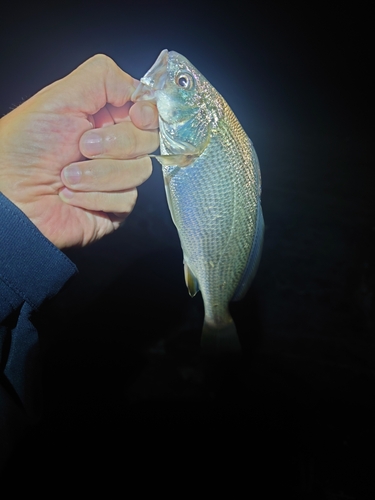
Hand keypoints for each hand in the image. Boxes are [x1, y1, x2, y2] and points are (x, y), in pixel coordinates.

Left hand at [0, 55, 158, 248]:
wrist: (11, 197)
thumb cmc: (23, 149)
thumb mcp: (59, 99)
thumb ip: (102, 78)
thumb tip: (139, 88)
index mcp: (104, 118)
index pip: (147, 111)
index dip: (147, 113)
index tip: (136, 115)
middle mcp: (115, 148)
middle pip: (149, 139)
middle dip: (116, 144)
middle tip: (82, 146)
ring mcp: (117, 179)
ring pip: (140, 171)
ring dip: (99, 174)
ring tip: (67, 176)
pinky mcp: (115, 208)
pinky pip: (127, 199)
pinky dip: (95, 197)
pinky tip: (71, 195)